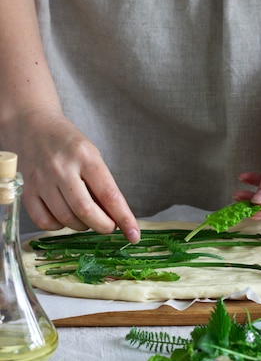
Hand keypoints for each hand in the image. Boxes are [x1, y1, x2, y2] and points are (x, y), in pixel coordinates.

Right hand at [2, 107, 139, 241]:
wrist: (33, 126)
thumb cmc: (68, 143)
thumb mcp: (91, 155)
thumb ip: (101, 184)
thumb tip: (115, 218)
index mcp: (85, 156)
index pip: (109, 194)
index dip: (123, 218)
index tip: (134, 235)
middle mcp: (62, 168)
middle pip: (85, 210)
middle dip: (103, 225)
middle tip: (109, 226)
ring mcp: (42, 180)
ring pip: (65, 218)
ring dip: (82, 225)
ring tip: (86, 216)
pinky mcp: (27, 190)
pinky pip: (44, 221)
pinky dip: (58, 226)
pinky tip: (63, 216)